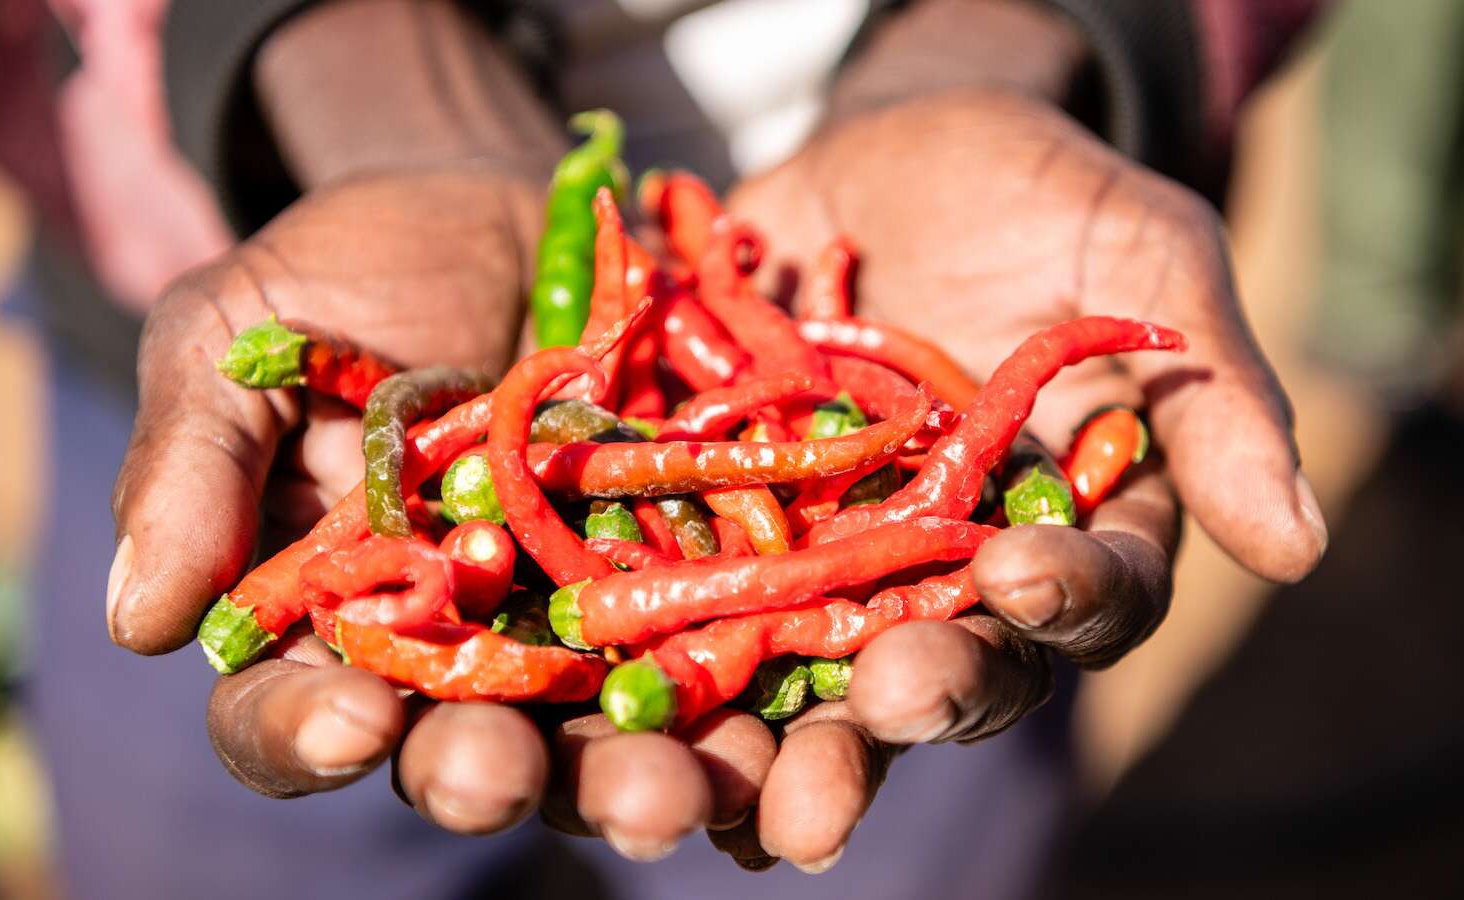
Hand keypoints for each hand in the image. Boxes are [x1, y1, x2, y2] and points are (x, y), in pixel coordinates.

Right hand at [104, 166, 796, 854]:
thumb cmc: (346, 275)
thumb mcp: (239, 339)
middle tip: (508, 777)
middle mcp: (461, 652)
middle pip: (465, 747)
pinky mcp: (691, 572)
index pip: (293, 714)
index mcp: (330, 621)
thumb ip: (191, 464)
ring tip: (674, 786)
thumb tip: (139, 619)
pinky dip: (759, 683)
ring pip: (606, 731)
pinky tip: (789, 708)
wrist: (502, 210)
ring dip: (640, 772)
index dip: (308, 733)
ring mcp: (583, 621)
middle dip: (487, 772)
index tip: (350, 717)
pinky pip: (728, 643)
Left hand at [705, 87, 1327, 862]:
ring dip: (773, 734)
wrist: (895, 148)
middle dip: (908, 705)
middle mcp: (948, 571)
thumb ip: (1209, 394)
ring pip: (808, 665)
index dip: (1065, 599)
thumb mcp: (1143, 255)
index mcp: (1067, 531)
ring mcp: (831, 551)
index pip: (1088, 599)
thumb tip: (1302, 548)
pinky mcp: (729, 512)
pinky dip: (656, 628)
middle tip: (872, 730)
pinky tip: (616, 677)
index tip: (1024, 575)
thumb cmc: (1043, 194)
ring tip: (737, 795)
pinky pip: (689, 577)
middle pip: (942, 667)